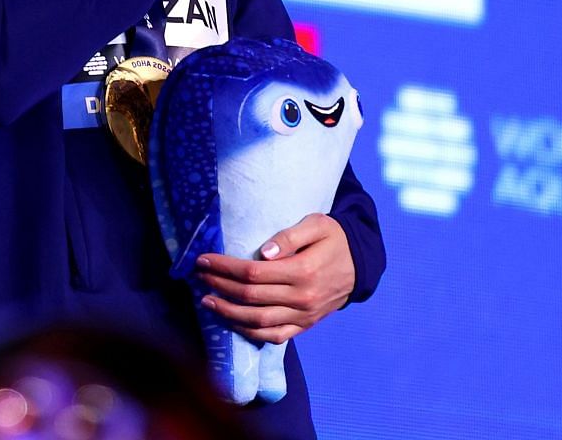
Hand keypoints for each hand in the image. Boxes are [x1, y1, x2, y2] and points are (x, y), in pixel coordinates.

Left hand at [194, 213, 354, 344]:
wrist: (361, 263)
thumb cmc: (335, 238)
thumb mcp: (317, 224)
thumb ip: (291, 236)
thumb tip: (264, 252)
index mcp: (303, 271)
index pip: (253, 273)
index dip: (224, 267)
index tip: (204, 260)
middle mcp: (302, 297)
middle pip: (250, 296)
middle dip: (219, 286)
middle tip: (200, 277)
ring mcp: (304, 315)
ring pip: (258, 321)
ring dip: (228, 312)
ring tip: (207, 301)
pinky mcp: (305, 325)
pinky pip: (273, 336)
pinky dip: (249, 332)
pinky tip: (232, 321)